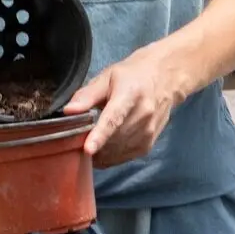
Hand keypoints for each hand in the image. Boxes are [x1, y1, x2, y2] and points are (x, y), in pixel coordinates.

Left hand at [65, 42, 193, 164]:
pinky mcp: (148, 145)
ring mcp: (148, 132)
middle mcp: (143, 115)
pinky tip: (102, 149)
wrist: (166, 79)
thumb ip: (87, 95)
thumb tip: (68, 111)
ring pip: (117, 152)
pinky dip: (109, 157)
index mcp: (130, 95)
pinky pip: (123, 157)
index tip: (87, 149)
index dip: (99, 136)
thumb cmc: (132, 76)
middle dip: (92, 145)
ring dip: (100, 152)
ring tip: (88, 143)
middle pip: (113, 139)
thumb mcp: (108, 77)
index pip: (114, 119)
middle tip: (75, 141)